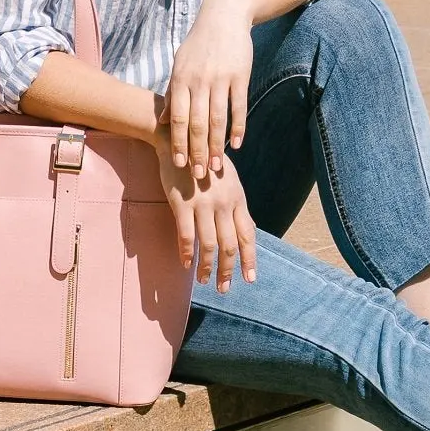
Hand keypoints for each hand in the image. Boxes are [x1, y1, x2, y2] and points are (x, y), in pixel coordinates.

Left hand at [161, 0, 253, 179]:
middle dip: (196, 152)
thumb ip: (172, 93)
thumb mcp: (179, 65)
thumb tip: (164, 122)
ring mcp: (220, 79)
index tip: (178, 165)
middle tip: (199, 175)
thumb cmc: (198, 45)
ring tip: (216, 166)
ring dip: (216, 146)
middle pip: (197, 124)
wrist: (223, 17)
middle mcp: (199, 81)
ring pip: (218, 120)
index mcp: (181, 79)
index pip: (177, 119)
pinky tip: (236, 145)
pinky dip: (238, 128)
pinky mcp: (240, 76)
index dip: (177, 143)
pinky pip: (238, 107)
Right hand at [163, 144, 259, 292]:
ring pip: (209, 245)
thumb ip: (236, 205)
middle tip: (224, 289)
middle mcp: (224, 203)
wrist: (180, 141)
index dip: (250, 259)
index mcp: (238, 199)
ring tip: (204, 280)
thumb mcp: (229, 180)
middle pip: (229, 245)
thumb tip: (246, 229)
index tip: (250, 279)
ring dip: (207, 267)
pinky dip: (187, 253)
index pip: (248, 235)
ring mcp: (203, 204)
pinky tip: (186, 263)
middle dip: (228, 271)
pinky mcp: (183, 203)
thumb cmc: (205, 161)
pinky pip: (186, 235)